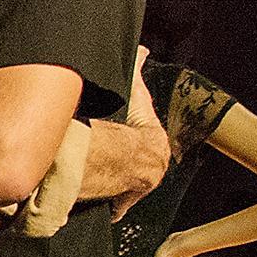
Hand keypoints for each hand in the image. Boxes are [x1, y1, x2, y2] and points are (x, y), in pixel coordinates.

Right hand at [112, 45, 163, 220]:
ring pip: (124, 186)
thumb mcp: (136, 95)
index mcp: (156, 144)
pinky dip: (108, 205)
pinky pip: (115, 205)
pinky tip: (100, 201)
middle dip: (125, 166)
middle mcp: (151, 168)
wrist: (127, 159)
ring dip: (115, 185)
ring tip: (100, 179)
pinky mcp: (122, 203)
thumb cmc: (134, 127)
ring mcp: (136, 187)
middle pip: (135, 166)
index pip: (146, 143)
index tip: (123, 144)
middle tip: (109, 161)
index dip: (134, 143)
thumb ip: (137, 70)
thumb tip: (142, 50)